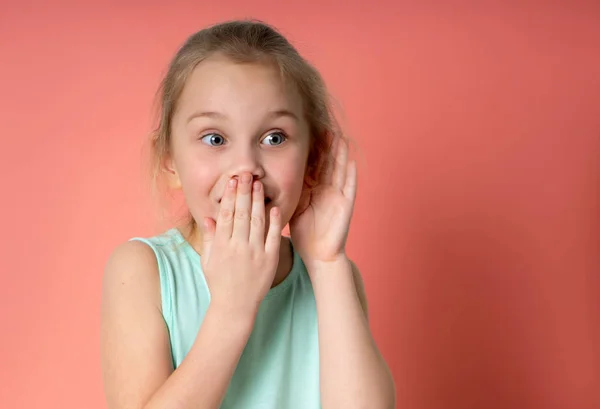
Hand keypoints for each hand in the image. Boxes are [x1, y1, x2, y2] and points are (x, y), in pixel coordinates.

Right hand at [201, 173, 282, 316]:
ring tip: (258, 184)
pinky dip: (274, 222)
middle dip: (243, 192)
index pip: (226, 215)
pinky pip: (273, 237)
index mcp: (222, 245)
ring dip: (258, 201)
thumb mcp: (208, 261)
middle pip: (241, 213)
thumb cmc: (219, 283)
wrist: (235, 306)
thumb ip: (210, 238)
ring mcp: (255, 253)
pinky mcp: (270, 260)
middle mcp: (238, 247)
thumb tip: (208, 217)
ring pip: (257, 221)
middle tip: (246, 174)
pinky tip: (274, 208)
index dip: (229, 196)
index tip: (232, 181)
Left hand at [289, 137, 356, 269]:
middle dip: (328, 147)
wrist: (317, 254)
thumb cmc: (305, 233)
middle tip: (326, 129)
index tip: (310, 134)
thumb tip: (271, 177)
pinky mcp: (345, 206)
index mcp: (314, 190)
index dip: (314, 151)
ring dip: (341, 155)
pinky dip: (351, 175)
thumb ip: (290, 191)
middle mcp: (327, 190)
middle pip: (329, 164)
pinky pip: (349, 188)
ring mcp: (338, 197)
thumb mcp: (294, 207)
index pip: (315, 166)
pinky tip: (352, 162)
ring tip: (340, 139)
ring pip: (340, 171)